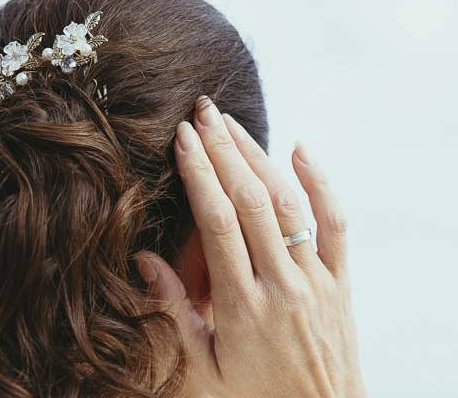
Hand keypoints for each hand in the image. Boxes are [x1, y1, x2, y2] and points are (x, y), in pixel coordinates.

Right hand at [136, 96, 366, 397]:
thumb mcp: (198, 376)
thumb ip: (172, 317)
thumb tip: (144, 260)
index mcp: (243, 307)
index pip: (217, 223)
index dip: (198, 175)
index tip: (182, 138)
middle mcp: (282, 286)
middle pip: (251, 201)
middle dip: (223, 151)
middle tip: (202, 112)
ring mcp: (316, 282)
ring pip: (288, 204)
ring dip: (259, 158)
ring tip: (232, 124)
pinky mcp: (340, 285)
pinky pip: (335, 225)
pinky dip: (321, 184)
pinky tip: (301, 150)